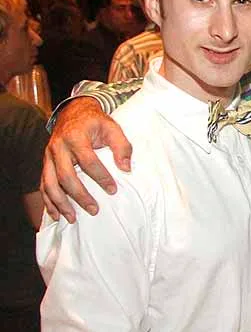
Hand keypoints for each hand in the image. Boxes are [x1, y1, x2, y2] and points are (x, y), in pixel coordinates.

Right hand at [41, 98, 132, 222]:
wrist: (73, 112)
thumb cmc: (96, 123)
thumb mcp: (112, 127)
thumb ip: (122, 146)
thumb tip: (126, 168)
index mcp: (75, 137)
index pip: (88, 161)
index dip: (100, 177)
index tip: (113, 190)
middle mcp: (58, 147)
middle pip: (65, 175)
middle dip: (79, 195)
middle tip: (94, 210)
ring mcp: (48, 156)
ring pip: (49, 183)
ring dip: (60, 203)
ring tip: (72, 218)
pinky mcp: (45, 164)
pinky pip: (43, 185)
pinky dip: (48, 201)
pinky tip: (56, 215)